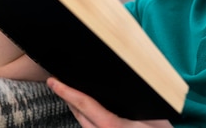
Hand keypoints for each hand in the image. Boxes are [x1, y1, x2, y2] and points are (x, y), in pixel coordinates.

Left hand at [47, 78, 172, 127]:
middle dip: (66, 97)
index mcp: (111, 125)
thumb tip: (118, 83)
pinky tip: (86, 108)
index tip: (53, 82)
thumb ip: (133, 102)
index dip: (67, 91)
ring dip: (75, 107)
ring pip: (82, 123)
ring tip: (68, 92)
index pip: (84, 104)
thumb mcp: (151, 115)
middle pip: (79, 114)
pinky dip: (85, 116)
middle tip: (56, 82)